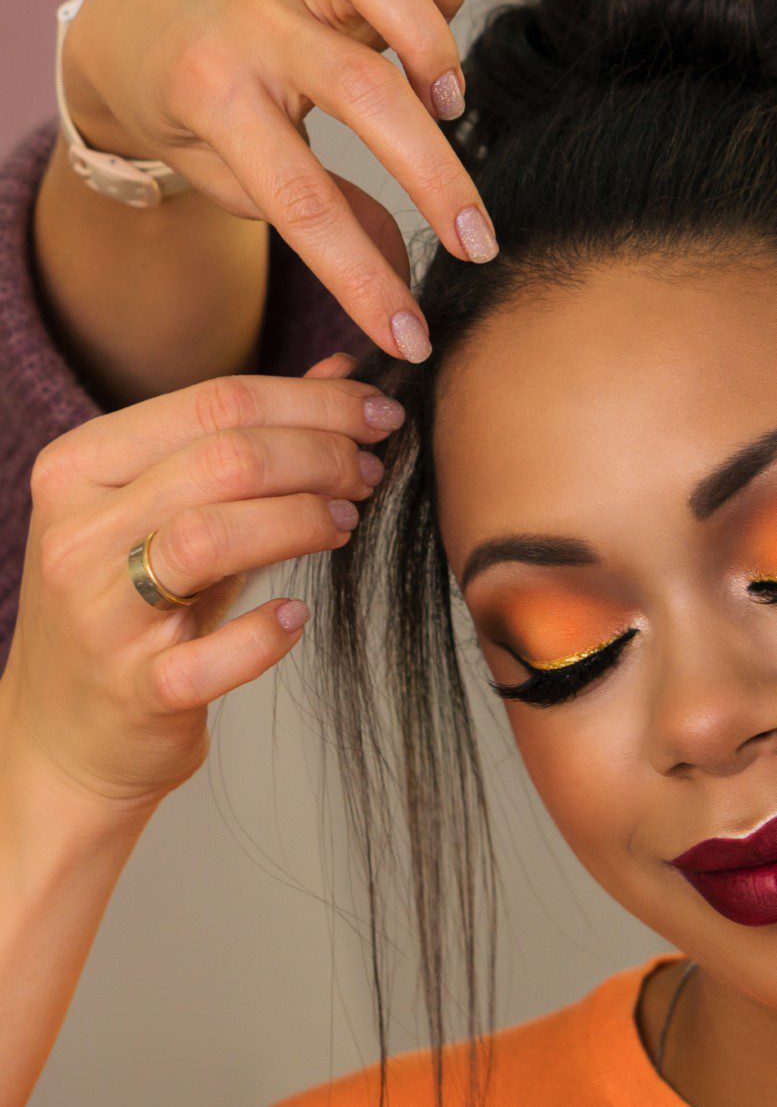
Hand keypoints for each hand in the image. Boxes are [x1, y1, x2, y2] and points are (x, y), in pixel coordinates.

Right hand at [0, 352, 394, 836]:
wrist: (66, 733)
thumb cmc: (132, 607)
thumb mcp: (172, 510)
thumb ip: (250, 441)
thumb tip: (344, 373)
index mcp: (80, 468)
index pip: (214, 402)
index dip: (315, 402)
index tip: (380, 414)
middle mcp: (78, 532)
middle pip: (224, 460)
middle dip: (322, 455)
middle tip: (372, 472)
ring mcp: (100, 614)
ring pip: (211, 536)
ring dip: (302, 521)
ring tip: (346, 525)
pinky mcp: (134, 690)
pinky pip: (211, 654)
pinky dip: (265, 634)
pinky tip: (295, 617)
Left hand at [58, 0, 493, 363]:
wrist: (138, 5)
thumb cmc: (187, 106)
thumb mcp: (225, 177)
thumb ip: (317, 222)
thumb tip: (401, 288)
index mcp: (216, 100)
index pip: (302, 205)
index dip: (364, 283)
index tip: (410, 337)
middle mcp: (258, 30)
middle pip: (361, 96)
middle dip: (436, 180)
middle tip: (478, 245)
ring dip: (430, 44)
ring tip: (448, 105)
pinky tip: (445, 29)